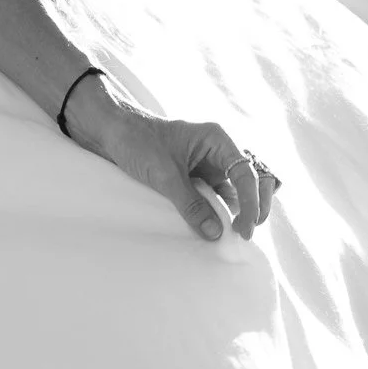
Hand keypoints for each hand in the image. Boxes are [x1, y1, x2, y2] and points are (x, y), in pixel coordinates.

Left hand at [63, 77, 278, 242]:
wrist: (111, 132)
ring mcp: (210, 166)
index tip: (244, 230)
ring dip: (241, 212)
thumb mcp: (164, 175)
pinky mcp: (198, 179)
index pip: (246, 173)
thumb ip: (191, 204)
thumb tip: (216, 233)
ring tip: (234, 235)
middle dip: (256, 206)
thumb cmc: (137, 141)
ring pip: (238, 191)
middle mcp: (219, 152)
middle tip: (245, 233)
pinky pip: (218, 198)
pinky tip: (218, 230)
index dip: (250, 203)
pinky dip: (222, 214)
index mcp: (217, 140)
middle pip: (253, 180)